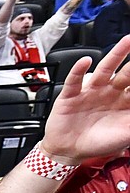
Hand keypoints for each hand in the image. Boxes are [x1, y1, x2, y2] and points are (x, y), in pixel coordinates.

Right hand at [42, 35, 129, 164]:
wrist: (68, 151)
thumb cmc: (97, 143)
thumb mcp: (125, 135)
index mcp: (124, 102)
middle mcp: (109, 93)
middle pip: (126, 73)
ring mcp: (91, 92)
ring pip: (105, 70)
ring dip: (116, 55)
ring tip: (126, 42)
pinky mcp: (71, 95)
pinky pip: (75, 80)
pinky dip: (78, 70)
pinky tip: (86, 61)